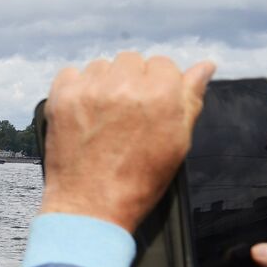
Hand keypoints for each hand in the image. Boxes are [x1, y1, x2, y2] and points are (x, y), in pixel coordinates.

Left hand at [41, 53, 213, 232]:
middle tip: (126, 112)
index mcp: (162, 94)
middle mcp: (126, 86)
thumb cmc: (139, 179)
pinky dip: (76, 88)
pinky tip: (83, 112)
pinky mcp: (61, 98)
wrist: (91, 206)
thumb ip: (191, 98)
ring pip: (101, 66)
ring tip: (104, 115)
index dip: (158, 86)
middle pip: (131, 60)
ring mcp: (90, 90)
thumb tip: (206, 66)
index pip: (162, 64)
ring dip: (104, 83)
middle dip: (131, 81)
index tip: (149, 105)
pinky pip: (70, 73)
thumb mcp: (178, 141)